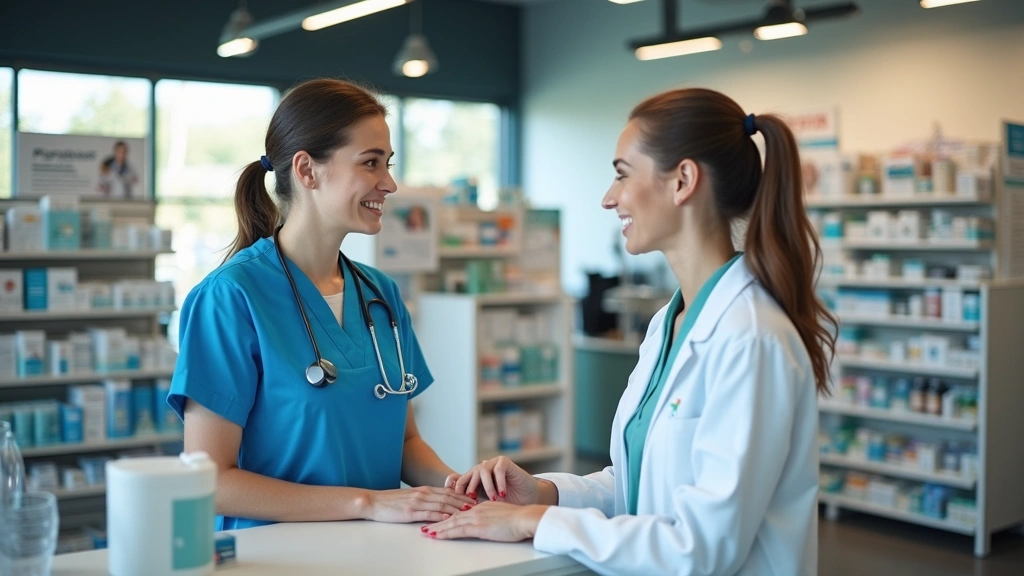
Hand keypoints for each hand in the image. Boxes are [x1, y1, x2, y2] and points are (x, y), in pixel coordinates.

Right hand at [364, 486, 475, 523]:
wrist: (373, 502)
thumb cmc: (391, 502)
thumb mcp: (410, 497)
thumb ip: (424, 499)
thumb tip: (438, 505)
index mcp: (424, 490)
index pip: (448, 492)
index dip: (463, 495)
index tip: (475, 499)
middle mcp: (423, 493)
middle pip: (449, 497)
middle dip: (465, 501)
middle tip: (479, 505)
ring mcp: (417, 502)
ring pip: (442, 505)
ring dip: (457, 509)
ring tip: (469, 512)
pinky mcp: (411, 511)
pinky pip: (429, 514)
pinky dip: (441, 516)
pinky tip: (449, 519)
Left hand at [424, 501, 547, 541]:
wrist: (525, 519)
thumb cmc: (518, 519)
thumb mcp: (500, 514)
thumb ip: (490, 516)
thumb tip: (486, 523)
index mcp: (480, 506)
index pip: (460, 511)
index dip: (447, 516)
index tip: (436, 519)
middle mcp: (476, 509)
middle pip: (452, 516)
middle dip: (437, 521)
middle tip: (423, 526)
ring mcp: (476, 516)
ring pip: (451, 522)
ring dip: (437, 528)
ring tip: (425, 532)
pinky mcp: (478, 525)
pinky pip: (457, 529)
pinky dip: (445, 533)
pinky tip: (436, 536)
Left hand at [454, 456, 537, 504]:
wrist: (527, 500)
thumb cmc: (506, 505)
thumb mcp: (485, 505)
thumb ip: (471, 502)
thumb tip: (451, 509)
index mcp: (474, 479)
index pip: (461, 478)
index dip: (456, 484)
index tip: (456, 496)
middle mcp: (482, 469)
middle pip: (470, 473)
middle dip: (470, 486)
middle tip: (472, 498)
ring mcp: (493, 464)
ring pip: (483, 470)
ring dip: (487, 486)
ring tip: (493, 499)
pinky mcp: (505, 462)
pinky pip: (498, 469)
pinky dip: (499, 482)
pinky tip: (503, 494)